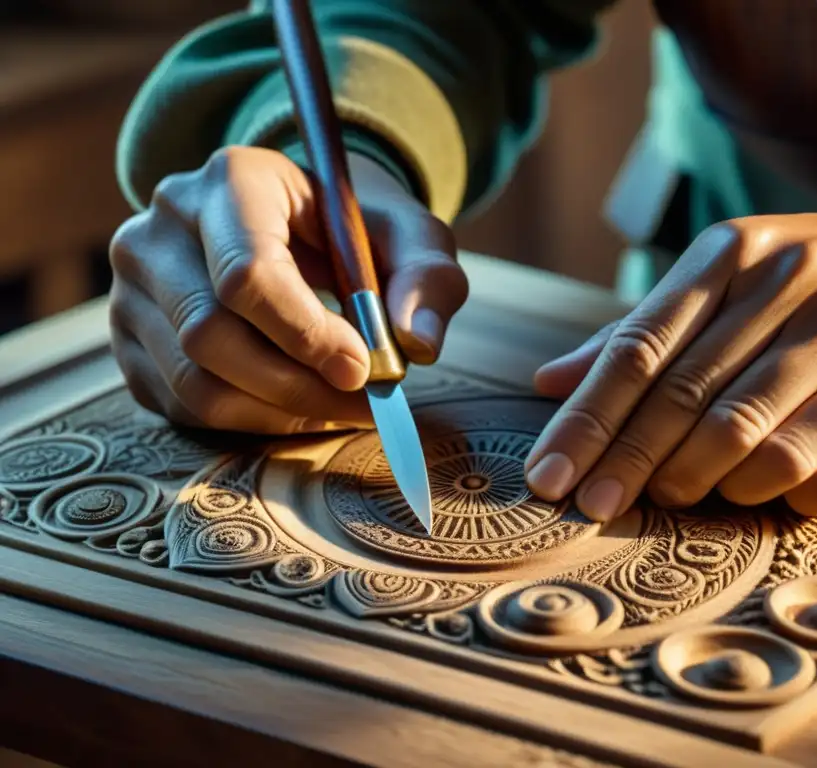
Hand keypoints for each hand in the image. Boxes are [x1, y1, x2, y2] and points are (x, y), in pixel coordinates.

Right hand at [109, 146, 466, 432]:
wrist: (300, 227)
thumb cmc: (358, 231)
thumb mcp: (412, 236)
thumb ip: (429, 278)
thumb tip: (417, 344)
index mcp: (232, 180)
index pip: (248, 272)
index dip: (306, 334)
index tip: (362, 370)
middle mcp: (162, 226)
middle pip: (211, 333)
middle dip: (297, 386)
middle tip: (361, 403)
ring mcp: (134, 285)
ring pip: (193, 379)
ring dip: (276, 412)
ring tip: (335, 406)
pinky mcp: (128, 338)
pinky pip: (179, 404)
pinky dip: (246, 420)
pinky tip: (294, 405)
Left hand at [525, 201, 816, 518]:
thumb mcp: (734, 276)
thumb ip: (645, 329)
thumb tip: (550, 381)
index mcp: (740, 252)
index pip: (641, 349)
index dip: (588, 421)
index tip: (548, 477)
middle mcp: (804, 291)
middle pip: (688, 399)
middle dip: (629, 464)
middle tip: (592, 508)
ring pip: (756, 442)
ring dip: (703, 483)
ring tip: (678, 497)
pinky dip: (784, 498)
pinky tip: (762, 498)